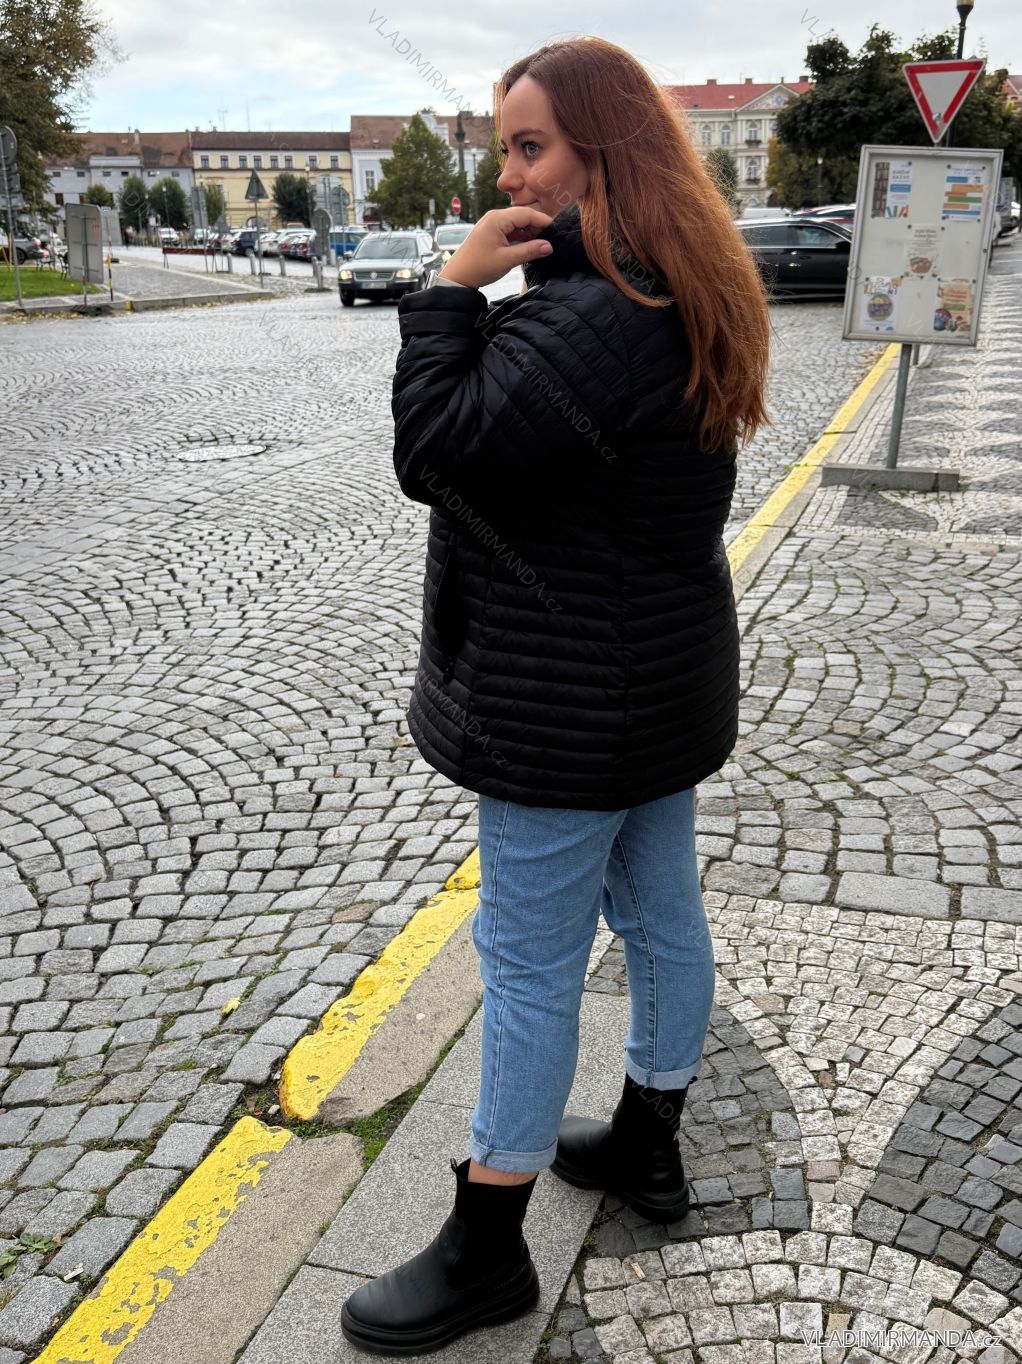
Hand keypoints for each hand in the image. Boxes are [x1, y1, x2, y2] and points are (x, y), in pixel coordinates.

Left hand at [439, 207, 554, 288]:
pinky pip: (510, 229)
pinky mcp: (491, 232)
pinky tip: (527, 246)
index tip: (556, 231)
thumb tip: (549, 246)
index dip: (543, 221)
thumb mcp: (507, 260)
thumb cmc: (479, 267)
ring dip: (529, 232)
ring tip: (539, 245)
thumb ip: (529, 251)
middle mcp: (495, 216)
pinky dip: (520, 236)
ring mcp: (492, 223)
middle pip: (522, 216)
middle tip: (549, 240)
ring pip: (517, 222)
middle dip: (536, 226)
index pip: (526, 213)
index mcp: (497, 219)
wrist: (458, 277)